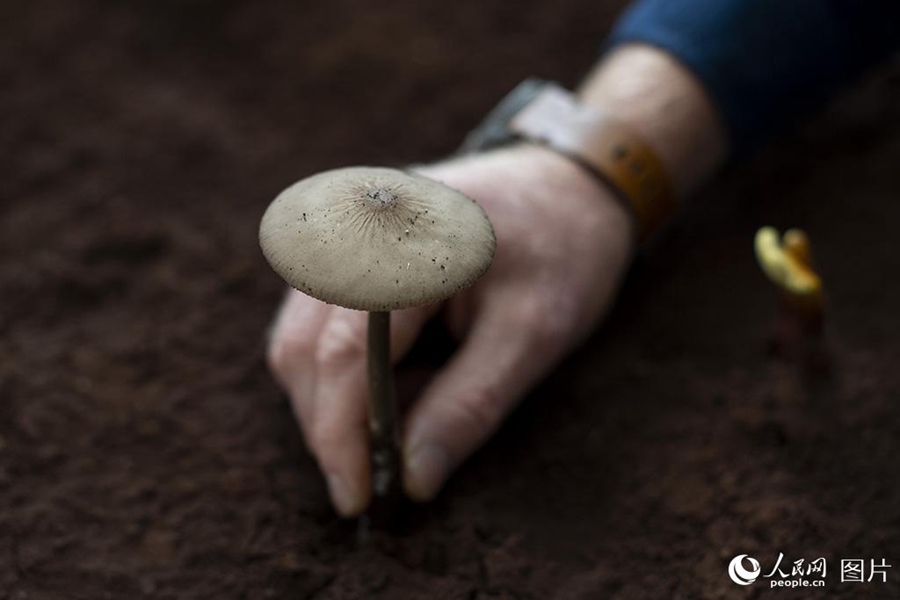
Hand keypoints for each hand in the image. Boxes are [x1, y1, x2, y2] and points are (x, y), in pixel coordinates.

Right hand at [266, 144, 635, 515]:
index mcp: (403, 239)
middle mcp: (355, 227)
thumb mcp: (536, 332)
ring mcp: (344, 234)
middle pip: (304, 348)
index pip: (343, 353)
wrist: (568, 185)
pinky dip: (339, 372)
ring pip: (299, 338)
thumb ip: (470, 404)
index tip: (357, 498)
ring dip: (330, 402)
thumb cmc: (562, 251)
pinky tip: (385, 393)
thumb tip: (414, 478)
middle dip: (330, 426)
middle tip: (373, 483)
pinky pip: (316, 321)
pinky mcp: (347, 250)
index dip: (340, 435)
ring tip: (387, 438)